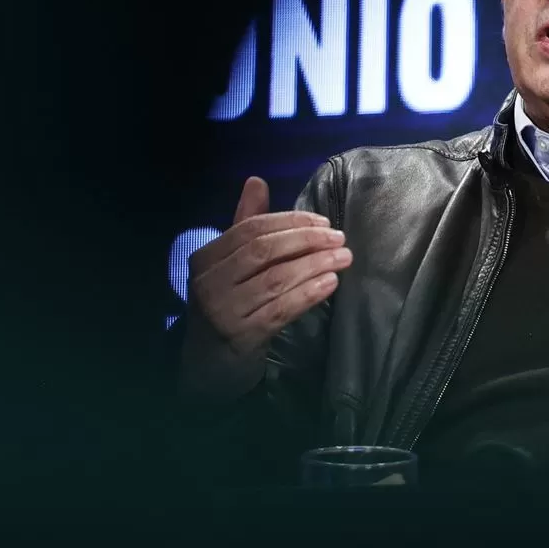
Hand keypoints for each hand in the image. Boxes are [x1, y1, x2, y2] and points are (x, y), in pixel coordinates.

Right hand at [179, 177, 350, 393]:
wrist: (207, 367)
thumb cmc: (226, 307)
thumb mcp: (229, 265)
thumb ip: (244, 224)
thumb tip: (257, 180)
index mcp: (205, 258)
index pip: (250, 229)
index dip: (290, 222)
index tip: (323, 222)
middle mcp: (209, 282)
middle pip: (263, 251)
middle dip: (306, 240)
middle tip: (339, 238)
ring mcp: (223, 311)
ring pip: (275, 279)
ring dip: (314, 265)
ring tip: (343, 258)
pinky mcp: (242, 336)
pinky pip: (281, 309)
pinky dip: (308, 293)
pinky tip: (330, 284)